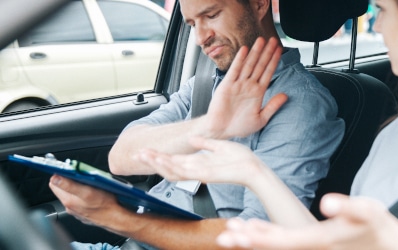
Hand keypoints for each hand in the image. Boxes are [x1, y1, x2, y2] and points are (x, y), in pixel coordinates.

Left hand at [48, 175, 127, 233]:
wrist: (115, 218)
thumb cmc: (105, 205)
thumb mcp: (88, 191)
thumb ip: (69, 185)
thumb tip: (55, 178)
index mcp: (68, 200)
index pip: (53, 183)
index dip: (60, 174)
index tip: (69, 171)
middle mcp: (69, 206)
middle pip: (62, 188)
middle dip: (70, 181)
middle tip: (82, 178)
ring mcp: (76, 210)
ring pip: (71, 194)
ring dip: (77, 188)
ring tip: (89, 186)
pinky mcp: (82, 213)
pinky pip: (79, 201)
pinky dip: (83, 197)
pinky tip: (92, 196)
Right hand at [138, 137, 265, 184]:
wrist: (254, 168)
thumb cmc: (241, 160)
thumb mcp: (220, 146)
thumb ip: (205, 144)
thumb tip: (193, 139)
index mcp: (199, 162)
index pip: (174, 160)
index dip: (158, 156)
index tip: (145, 150)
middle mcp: (196, 169)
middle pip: (168, 166)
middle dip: (151, 160)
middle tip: (136, 154)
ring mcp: (198, 173)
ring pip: (172, 171)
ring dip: (156, 163)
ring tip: (143, 156)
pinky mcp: (204, 175)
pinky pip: (184, 172)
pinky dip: (171, 166)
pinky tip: (160, 160)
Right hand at [198, 37, 286, 138]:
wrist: (221, 131)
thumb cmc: (239, 126)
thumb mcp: (261, 118)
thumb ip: (273, 106)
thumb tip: (286, 95)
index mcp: (258, 92)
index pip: (268, 72)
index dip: (274, 61)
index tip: (280, 50)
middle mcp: (249, 85)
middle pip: (260, 65)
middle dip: (267, 52)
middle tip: (274, 40)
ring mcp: (238, 84)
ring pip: (249, 65)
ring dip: (255, 52)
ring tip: (262, 40)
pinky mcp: (227, 85)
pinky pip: (235, 70)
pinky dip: (240, 60)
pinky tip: (245, 50)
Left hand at [216, 194, 397, 249]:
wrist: (392, 249)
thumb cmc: (381, 231)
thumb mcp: (369, 213)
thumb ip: (349, 207)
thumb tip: (328, 203)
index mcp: (318, 241)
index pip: (281, 242)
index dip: (258, 237)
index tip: (236, 232)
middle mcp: (311, 248)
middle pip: (273, 246)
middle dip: (248, 241)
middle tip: (222, 236)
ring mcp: (312, 248)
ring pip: (278, 245)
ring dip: (255, 239)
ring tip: (233, 232)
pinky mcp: (316, 246)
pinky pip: (287, 243)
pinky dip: (270, 237)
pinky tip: (259, 230)